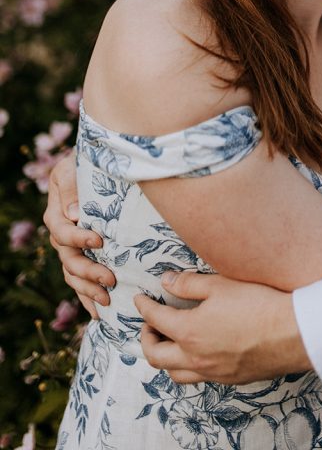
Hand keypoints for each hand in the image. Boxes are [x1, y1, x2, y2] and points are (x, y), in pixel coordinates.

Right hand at [43, 150, 114, 316]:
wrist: (96, 167)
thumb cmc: (86, 164)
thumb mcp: (74, 167)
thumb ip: (72, 188)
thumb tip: (76, 213)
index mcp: (56, 214)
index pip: (62, 232)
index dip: (78, 238)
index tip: (99, 240)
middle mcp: (61, 235)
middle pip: (69, 260)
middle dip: (89, 272)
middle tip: (110, 278)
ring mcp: (71, 249)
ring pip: (73, 275)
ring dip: (89, 290)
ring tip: (108, 300)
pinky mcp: (83, 256)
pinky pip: (80, 282)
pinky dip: (88, 298)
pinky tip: (101, 313)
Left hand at [135, 272, 311, 383]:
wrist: (292, 333)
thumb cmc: (257, 304)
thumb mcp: (220, 285)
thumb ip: (188, 284)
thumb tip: (165, 282)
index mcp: (188, 332)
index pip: (155, 320)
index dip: (144, 307)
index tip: (140, 299)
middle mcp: (195, 357)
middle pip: (155, 355)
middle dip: (146, 338)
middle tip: (150, 324)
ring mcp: (211, 372)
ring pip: (173, 373)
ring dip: (164, 358)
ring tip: (169, 342)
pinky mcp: (228, 379)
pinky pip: (196, 379)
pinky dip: (186, 367)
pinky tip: (196, 353)